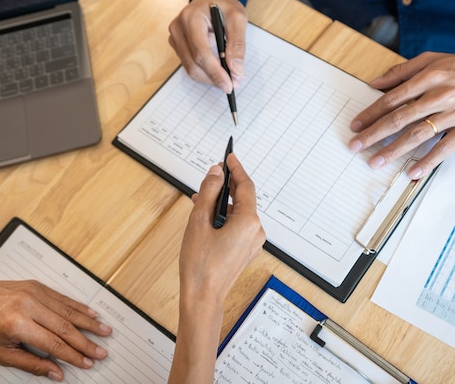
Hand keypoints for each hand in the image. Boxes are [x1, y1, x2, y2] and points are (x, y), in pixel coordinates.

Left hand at [0, 274, 111, 381]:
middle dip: (86, 342)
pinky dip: (79, 306)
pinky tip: (91, 313)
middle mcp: (28, 306)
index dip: (73, 356)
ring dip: (89, 323)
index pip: (54, 344)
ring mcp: (34, 293)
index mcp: (17, 324)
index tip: (86, 363)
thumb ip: (31, 363)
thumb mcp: (0, 353)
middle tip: (101, 352)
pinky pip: (62, 297)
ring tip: (104, 331)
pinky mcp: (36, 285)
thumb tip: (56, 373)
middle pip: (66, 327)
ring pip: (68, 310)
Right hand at [168, 0, 246, 93]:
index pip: (200, 52)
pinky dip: (205, 73)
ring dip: (209, 78)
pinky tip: (217, 72)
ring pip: (190, 69)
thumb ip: (237, 44)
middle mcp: (178, 28)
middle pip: (193, 64)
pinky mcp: (177, 45)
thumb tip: (236, 70)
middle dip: (214, 78)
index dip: (215, 72)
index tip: (229, 84)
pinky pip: (189, 65)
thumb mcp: (238, 18)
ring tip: (228, 79)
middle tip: (232, 85)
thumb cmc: (223, 6)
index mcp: (191, 17)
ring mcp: (175, 37)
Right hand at [180, 153, 264, 303]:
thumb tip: (216, 173)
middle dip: (226, 188)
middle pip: (243, 199)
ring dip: (222, 205)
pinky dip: (224, 219)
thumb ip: (208, 192)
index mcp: (248, 222)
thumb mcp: (198, 221)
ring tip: (199, 202)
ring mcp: (253, 243)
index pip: (246, 186)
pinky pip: (238, 226)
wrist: (202, 298)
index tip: (229, 156)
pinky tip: (206, 219)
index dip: (236, 169)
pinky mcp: (246, 251)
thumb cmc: (200, 265)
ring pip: (239, 214)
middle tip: (210, 178)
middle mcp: (256, 231)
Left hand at [348, 51, 454, 178]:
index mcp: (428, 78)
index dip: (371, 113)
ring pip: (418, 134)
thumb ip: (401, 71)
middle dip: (374, 134)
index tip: (356, 125)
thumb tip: (374, 83)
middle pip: (399, 118)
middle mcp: (439, 96)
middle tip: (356, 145)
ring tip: (375, 161)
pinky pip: (445, 148)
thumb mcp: (432, 59)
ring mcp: (454, 113)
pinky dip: (428, 161)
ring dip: (394, 150)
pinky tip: (412, 172)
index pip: (392, 99)